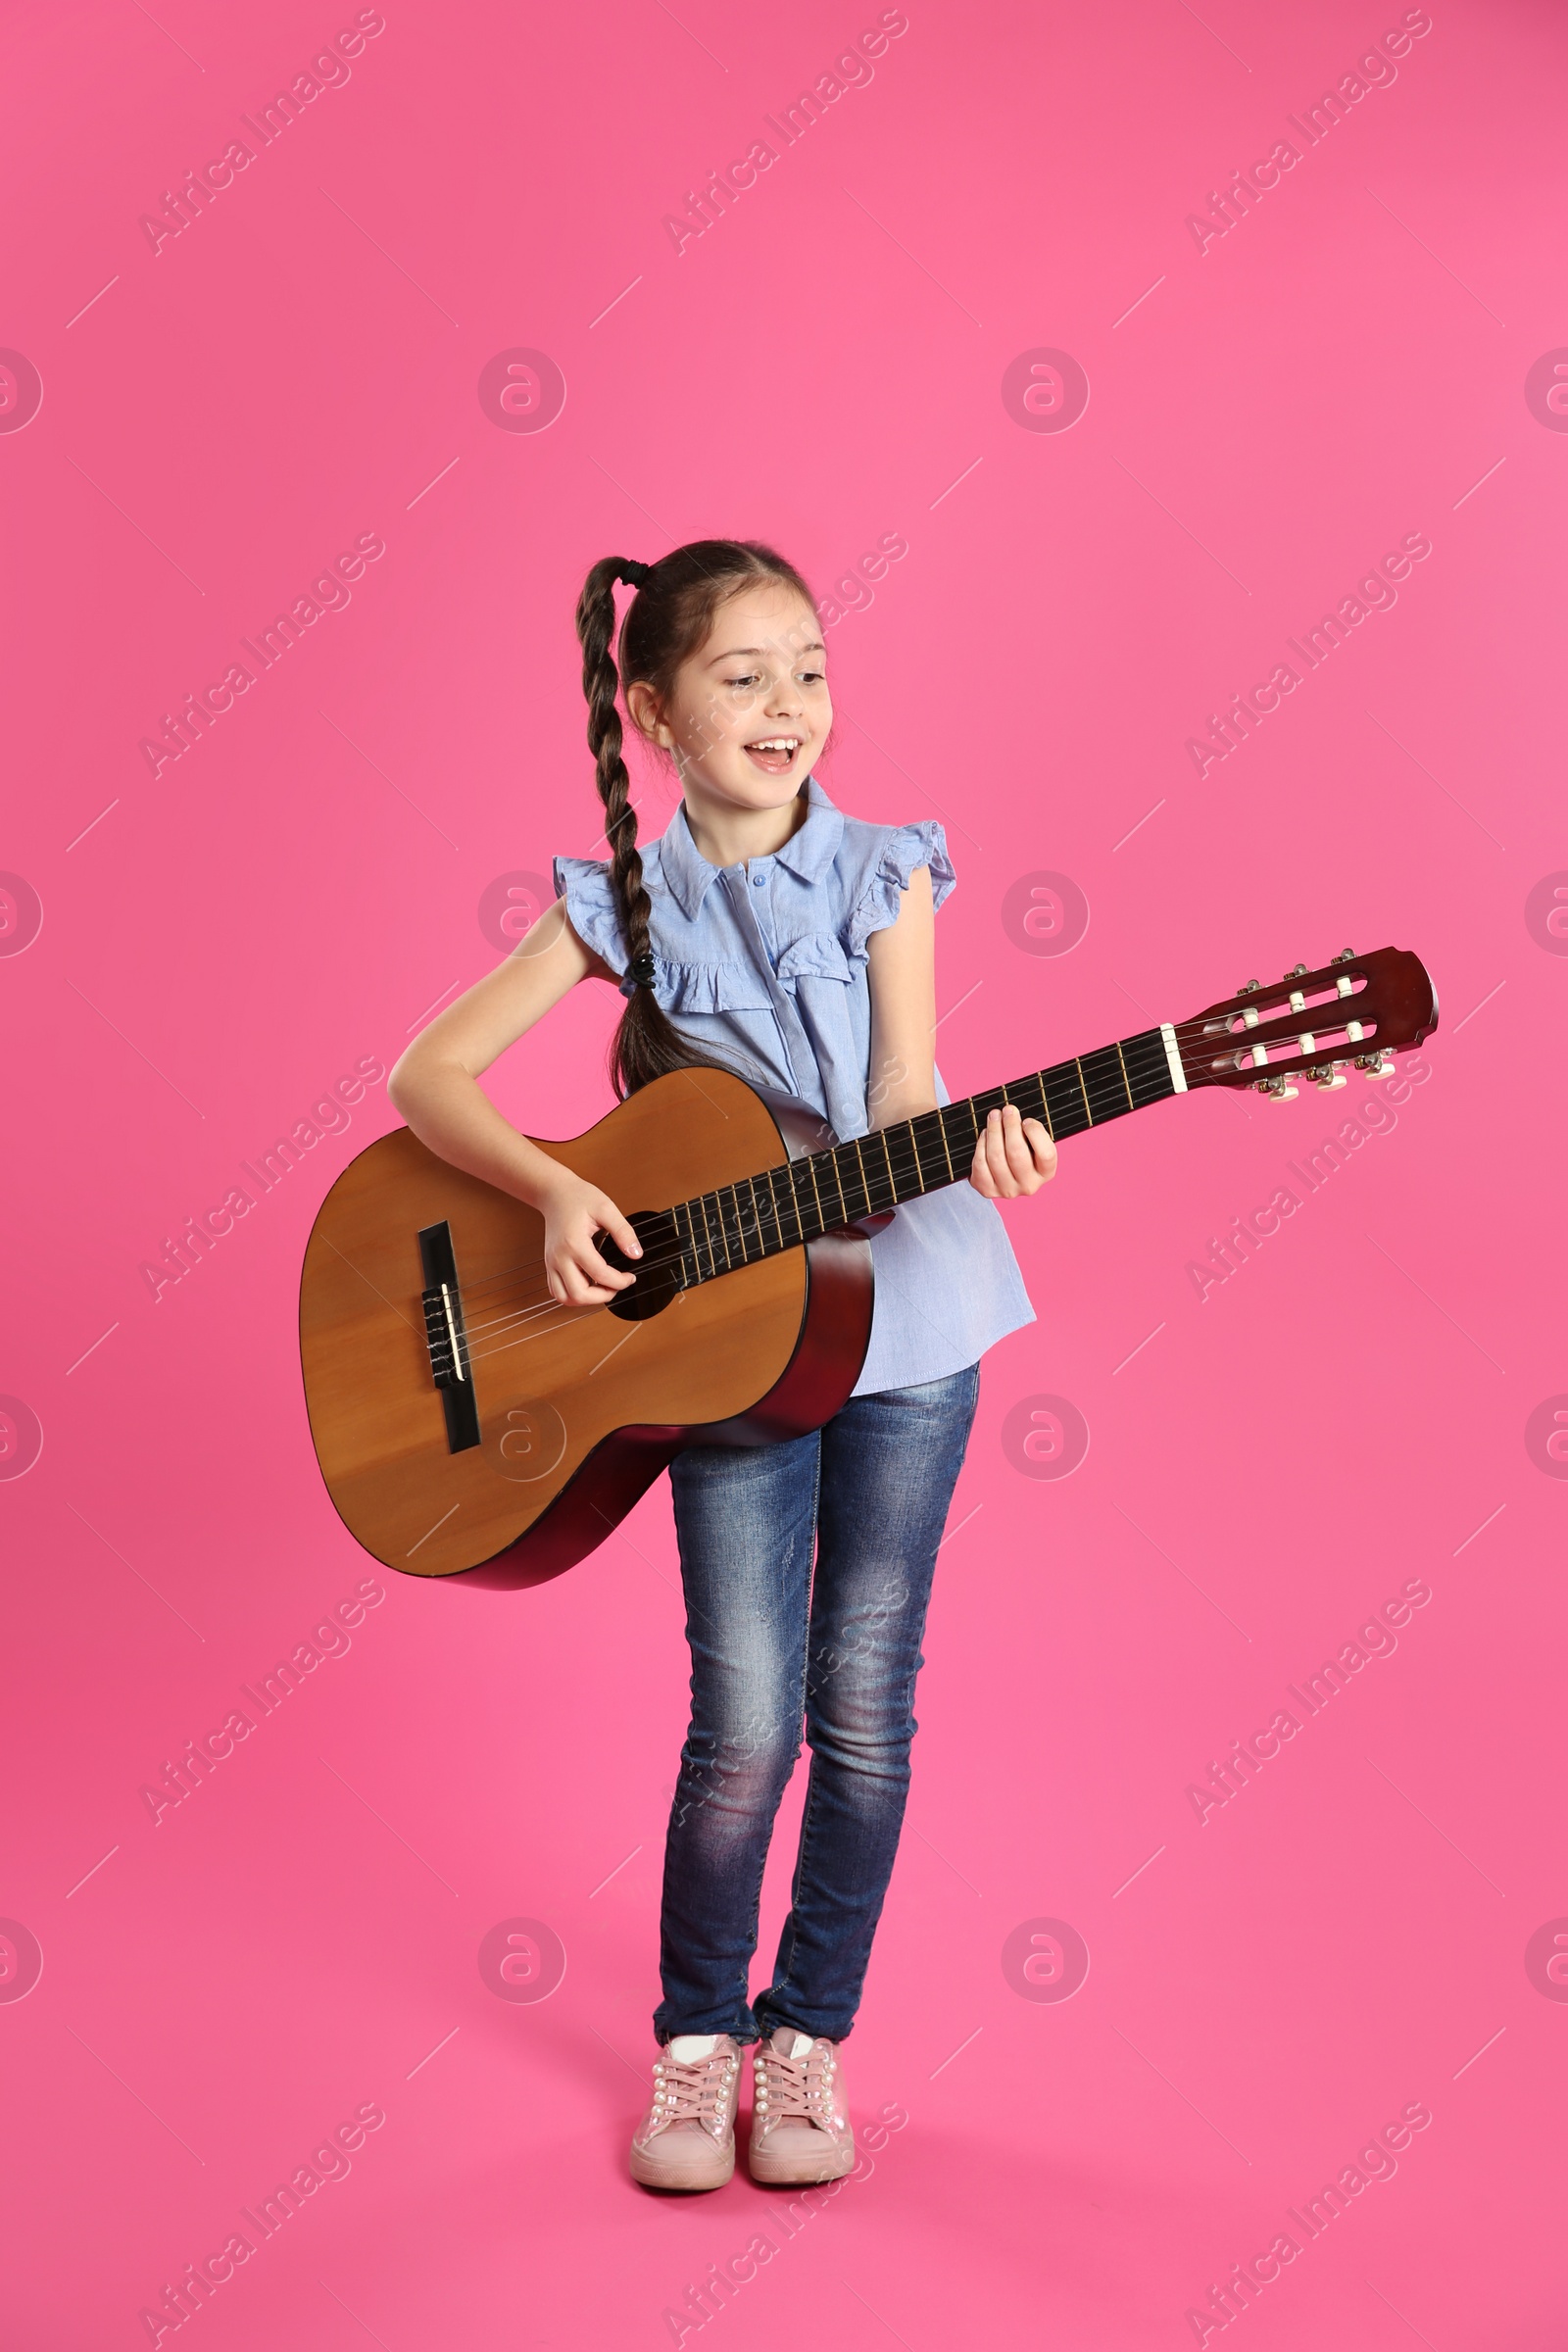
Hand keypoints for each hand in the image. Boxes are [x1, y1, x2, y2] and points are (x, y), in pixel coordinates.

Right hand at [538, 1173, 642, 1303]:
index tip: (631, 1277)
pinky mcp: (549, 1264)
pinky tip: (587, 1284)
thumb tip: (636, 1253)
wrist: (554, 1192)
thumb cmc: (578, 1197)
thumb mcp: (606, 1208)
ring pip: (564, 1297)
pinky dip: (572, 1295)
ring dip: (585, 1299)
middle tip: (616, 1287)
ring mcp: (551, 1262)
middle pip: (579, 1294)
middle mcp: (559, 1257)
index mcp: (574, 1243)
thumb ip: (623, 1232)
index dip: (620, 1281)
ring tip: (602, 1288)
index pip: (600, 1275)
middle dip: (602, 1296)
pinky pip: (557, 1291)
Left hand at [969, 1104, 1057, 1197]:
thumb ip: (1030, 1131)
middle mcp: (1029, 1185)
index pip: (1045, 1154)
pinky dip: (981, 1146)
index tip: (1026, 1120)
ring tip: (994, 1117)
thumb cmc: (1023, 1150)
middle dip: (1010, 1127)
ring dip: (993, 1132)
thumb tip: (1011, 1115)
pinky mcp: (988, 1190)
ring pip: (996, 1157)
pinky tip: (985, 1135)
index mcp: (1046, 1172)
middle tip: (1007, 1110)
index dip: (1035, 1133)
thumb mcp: (1034, 1142)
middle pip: (1017, 1153)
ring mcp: (1008, 1190)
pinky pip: (980, 1164)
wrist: (1005, 1174)